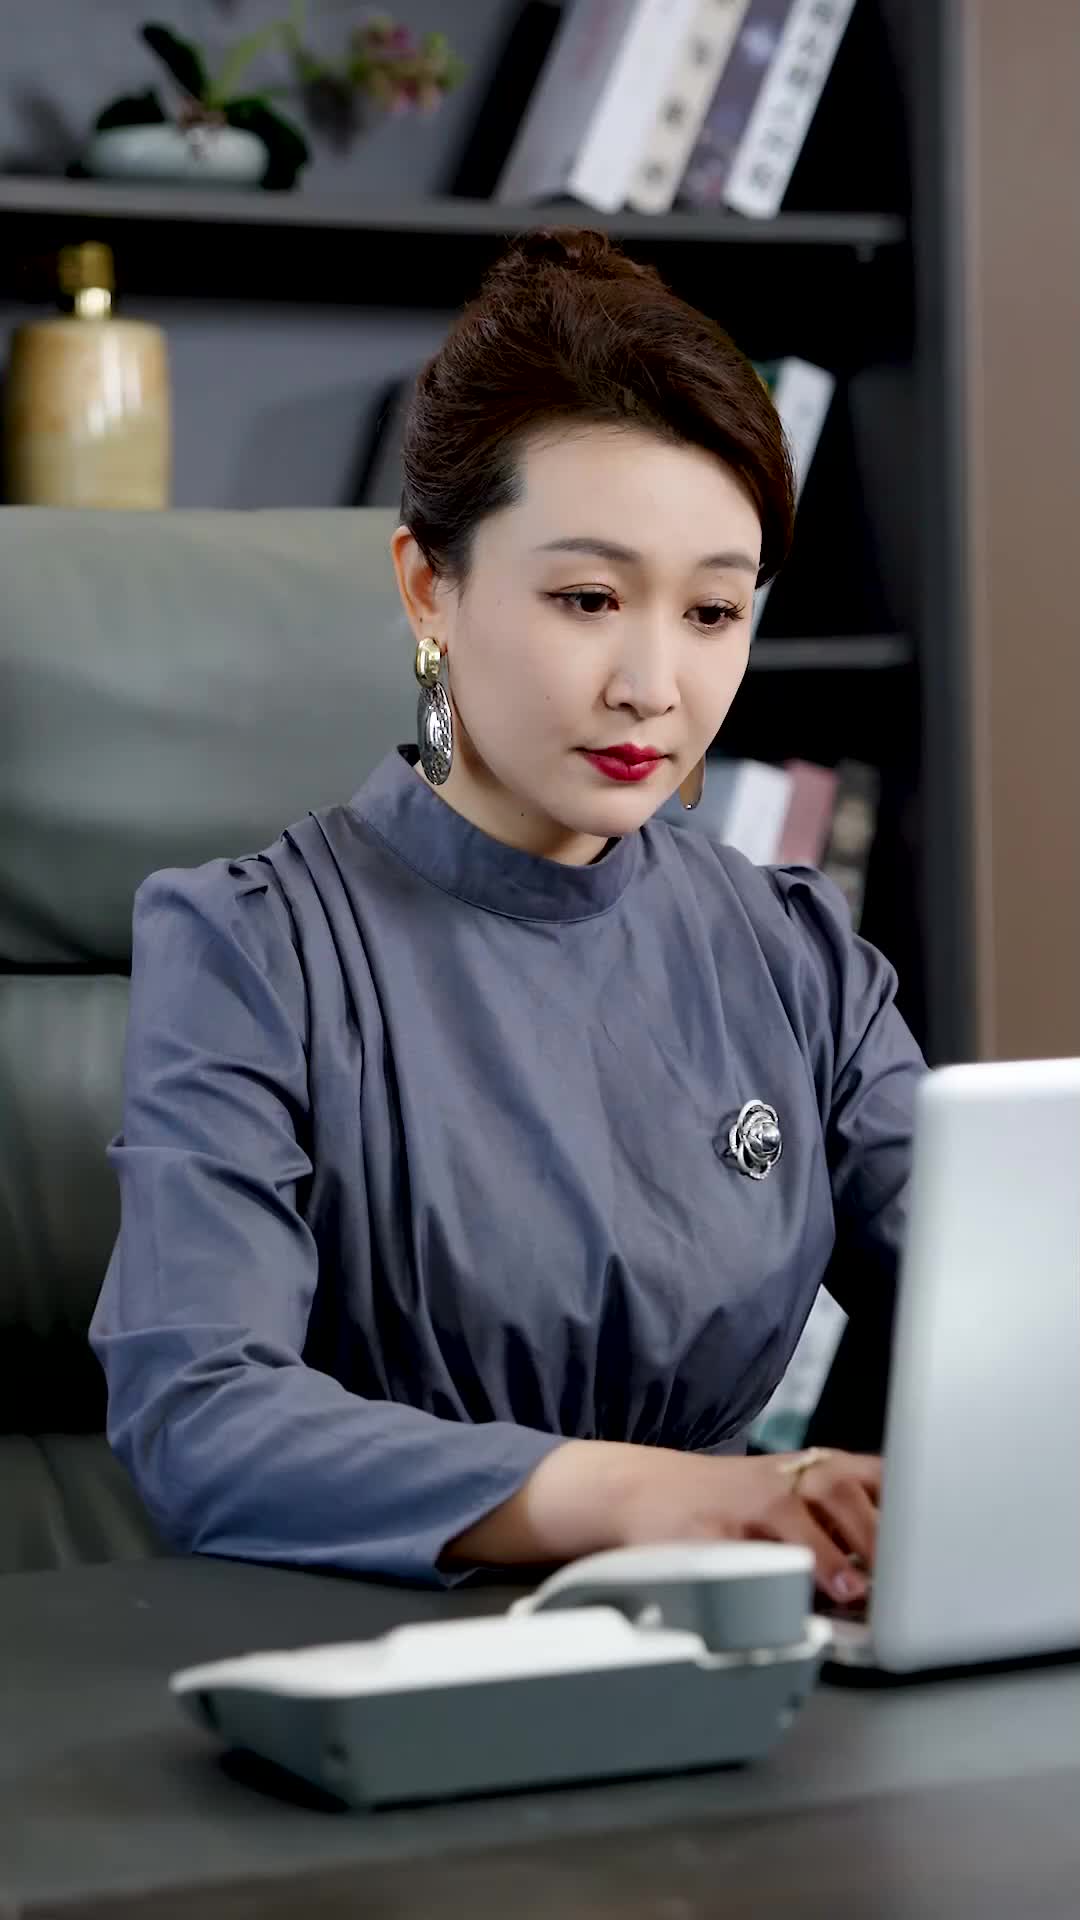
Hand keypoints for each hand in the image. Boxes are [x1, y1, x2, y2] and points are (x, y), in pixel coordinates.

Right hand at [447, 1439, 879, 1606]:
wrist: (642, 1489)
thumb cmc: (735, 1503)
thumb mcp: (799, 1492)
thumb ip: (855, 1517)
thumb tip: (921, 1570)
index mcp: (815, 1467)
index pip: (877, 1476)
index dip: (911, 1506)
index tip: (937, 1544)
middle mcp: (782, 1476)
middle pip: (839, 1486)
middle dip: (874, 1532)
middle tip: (901, 1576)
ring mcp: (739, 1502)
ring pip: (790, 1514)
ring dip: (826, 1553)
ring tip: (849, 1588)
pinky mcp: (701, 1533)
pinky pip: (736, 1554)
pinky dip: (762, 1578)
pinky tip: (784, 1598)